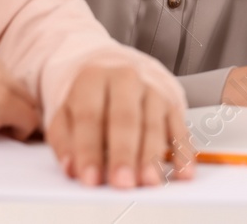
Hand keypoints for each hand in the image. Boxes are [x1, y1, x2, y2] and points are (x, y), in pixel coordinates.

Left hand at [45, 60, 193, 187]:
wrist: (114, 65)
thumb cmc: (89, 95)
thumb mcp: (66, 110)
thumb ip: (63, 139)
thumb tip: (71, 167)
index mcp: (93, 78)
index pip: (89, 116)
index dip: (89, 150)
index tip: (90, 178)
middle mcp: (125, 79)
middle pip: (125, 118)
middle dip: (124, 153)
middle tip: (122, 182)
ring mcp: (152, 89)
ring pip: (153, 124)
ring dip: (152, 156)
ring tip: (148, 181)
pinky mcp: (172, 102)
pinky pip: (180, 129)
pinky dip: (183, 153)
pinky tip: (182, 172)